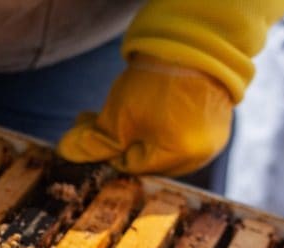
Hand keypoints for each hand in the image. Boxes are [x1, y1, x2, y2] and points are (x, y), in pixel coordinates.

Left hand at [58, 56, 231, 176]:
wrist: (192, 44)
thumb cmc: (155, 81)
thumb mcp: (118, 115)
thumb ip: (93, 141)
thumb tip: (66, 153)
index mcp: (178, 156)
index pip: (131, 166)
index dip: (109, 148)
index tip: (94, 129)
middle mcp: (200, 156)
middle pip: (148, 159)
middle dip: (122, 141)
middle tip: (100, 119)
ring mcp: (212, 142)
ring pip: (165, 148)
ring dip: (141, 133)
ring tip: (128, 111)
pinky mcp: (217, 127)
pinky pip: (183, 136)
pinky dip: (164, 126)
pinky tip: (152, 108)